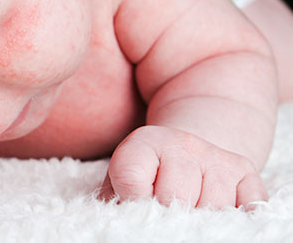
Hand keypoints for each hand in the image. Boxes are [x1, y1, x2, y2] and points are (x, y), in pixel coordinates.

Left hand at [99, 125, 266, 208]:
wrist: (180, 149)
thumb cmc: (144, 177)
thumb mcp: (120, 184)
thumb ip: (117, 201)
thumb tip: (128, 222)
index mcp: (142, 143)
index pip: (131, 179)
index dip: (131, 202)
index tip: (133, 205)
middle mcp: (180, 142)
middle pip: (174, 197)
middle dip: (166, 214)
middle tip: (163, 212)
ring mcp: (214, 155)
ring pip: (211, 206)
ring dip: (199, 220)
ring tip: (187, 210)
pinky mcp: (243, 169)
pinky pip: (247, 205)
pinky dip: (234, 218)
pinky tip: (215, 213)